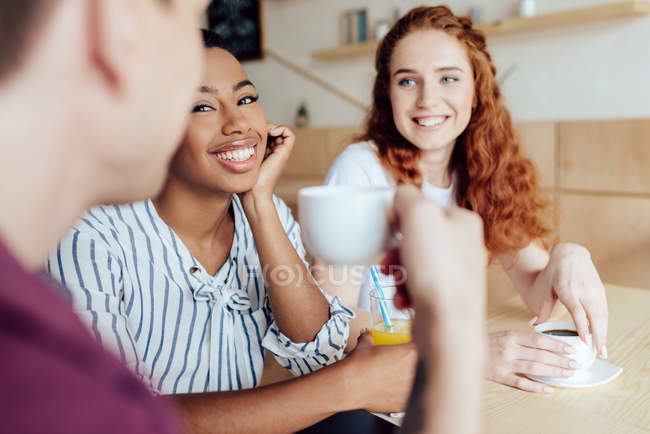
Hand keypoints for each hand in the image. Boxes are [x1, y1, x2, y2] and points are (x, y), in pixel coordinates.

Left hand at [242, 123, 294, 200]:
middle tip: (256, 130)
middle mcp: (274, 153)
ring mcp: (280, 154)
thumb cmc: (245, 182)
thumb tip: (231, 141)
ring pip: (282, 132)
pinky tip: (271, 133)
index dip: (260, 129)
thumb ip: (239, 153)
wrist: (253, 194)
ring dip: (273, 127)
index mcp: (266, 155)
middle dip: (266, 127)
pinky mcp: (284, 154)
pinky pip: (290, 135)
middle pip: (274, 132)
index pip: (266, 135)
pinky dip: (282, 129)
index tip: (250, 132)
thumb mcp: (240, 162)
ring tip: (263, 132)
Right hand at [342, 330, 416, 412]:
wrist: (349, 386)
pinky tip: (391, 392)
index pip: (422, 347)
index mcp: (409, 353)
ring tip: (394, 380)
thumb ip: (369, 337)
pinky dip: (402, 396)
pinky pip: (407, 400)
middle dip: (413, 365)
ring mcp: (410, 390)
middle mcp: (414, 371)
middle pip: (422, 367)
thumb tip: (367, 334)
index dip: (414, 348)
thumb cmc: (358, 365)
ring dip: (408, 381)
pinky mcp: (403, 405)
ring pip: (417, 385)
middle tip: (400, 365)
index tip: (409, 349)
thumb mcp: (365, 345)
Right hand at [381, 185, 486, 313]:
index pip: (424, 207)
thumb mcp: (418, 215)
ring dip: (397, 272)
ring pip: (414, 262)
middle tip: (387, 260)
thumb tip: (401, 197)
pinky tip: (403, 299)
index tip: (390, 230)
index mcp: (464, 221)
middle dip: (396, 250)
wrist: (448, 325)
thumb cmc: (438, 271)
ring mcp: (458, 273)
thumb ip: (407, 196)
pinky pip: (417, 286)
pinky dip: (404, 292)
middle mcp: (466, 246)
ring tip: (394, 282)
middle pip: (417, 237)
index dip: (401, 218)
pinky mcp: (448, 297)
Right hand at [487, 331, 578, 392]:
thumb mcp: (503, 335)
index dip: (556, 345)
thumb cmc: (486, 342)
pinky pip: (522, 384)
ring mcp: (505, 364)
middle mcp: (509, 349)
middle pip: (540, 355)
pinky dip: (537, 388)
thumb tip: (546, 345)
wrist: (463, 350)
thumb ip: (521, 340)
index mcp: (511, 336)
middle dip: (560, 360)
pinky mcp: (501, 377)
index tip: (570, 349)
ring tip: (568, 374)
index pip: (539, 340)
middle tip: (575, 364)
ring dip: (554, 372)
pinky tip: (549, 390)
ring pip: (535, 369)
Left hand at [529, 243, 607, 357]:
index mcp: (567, 290)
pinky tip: (602, 336)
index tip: (586, 341)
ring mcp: (594, 290)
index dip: (582, 327)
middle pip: (594, 316)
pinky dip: (604, 324)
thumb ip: (543, 309)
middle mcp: (583, 290)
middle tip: (600, 353)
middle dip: (598, 336)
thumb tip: (533, 324)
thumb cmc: (555, 273)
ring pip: (602, 315)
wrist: (571, 254)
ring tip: (602, 350)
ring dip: (604, 333)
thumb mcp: (546, 289)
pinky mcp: (600, 291)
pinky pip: (604, 311)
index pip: (577, 311)